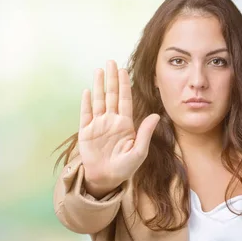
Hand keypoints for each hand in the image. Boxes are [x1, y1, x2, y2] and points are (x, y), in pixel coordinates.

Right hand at [78, 60, 159, 196]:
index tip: (124, 70)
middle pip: (112, 95)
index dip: (125, 85)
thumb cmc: (125, 168)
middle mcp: (112, 121)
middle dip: (112, 78)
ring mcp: (98, 125)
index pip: (125, 100)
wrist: (107, 179)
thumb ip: (145, 133)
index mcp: (125, 124)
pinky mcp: (86, 132)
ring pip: (98, 100)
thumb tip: (155, 116)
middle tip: (111, 61)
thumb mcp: (139, 151)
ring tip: (99, 70)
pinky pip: (86, 114)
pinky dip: (86, 102)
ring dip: (99, 85)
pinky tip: (87, 90)